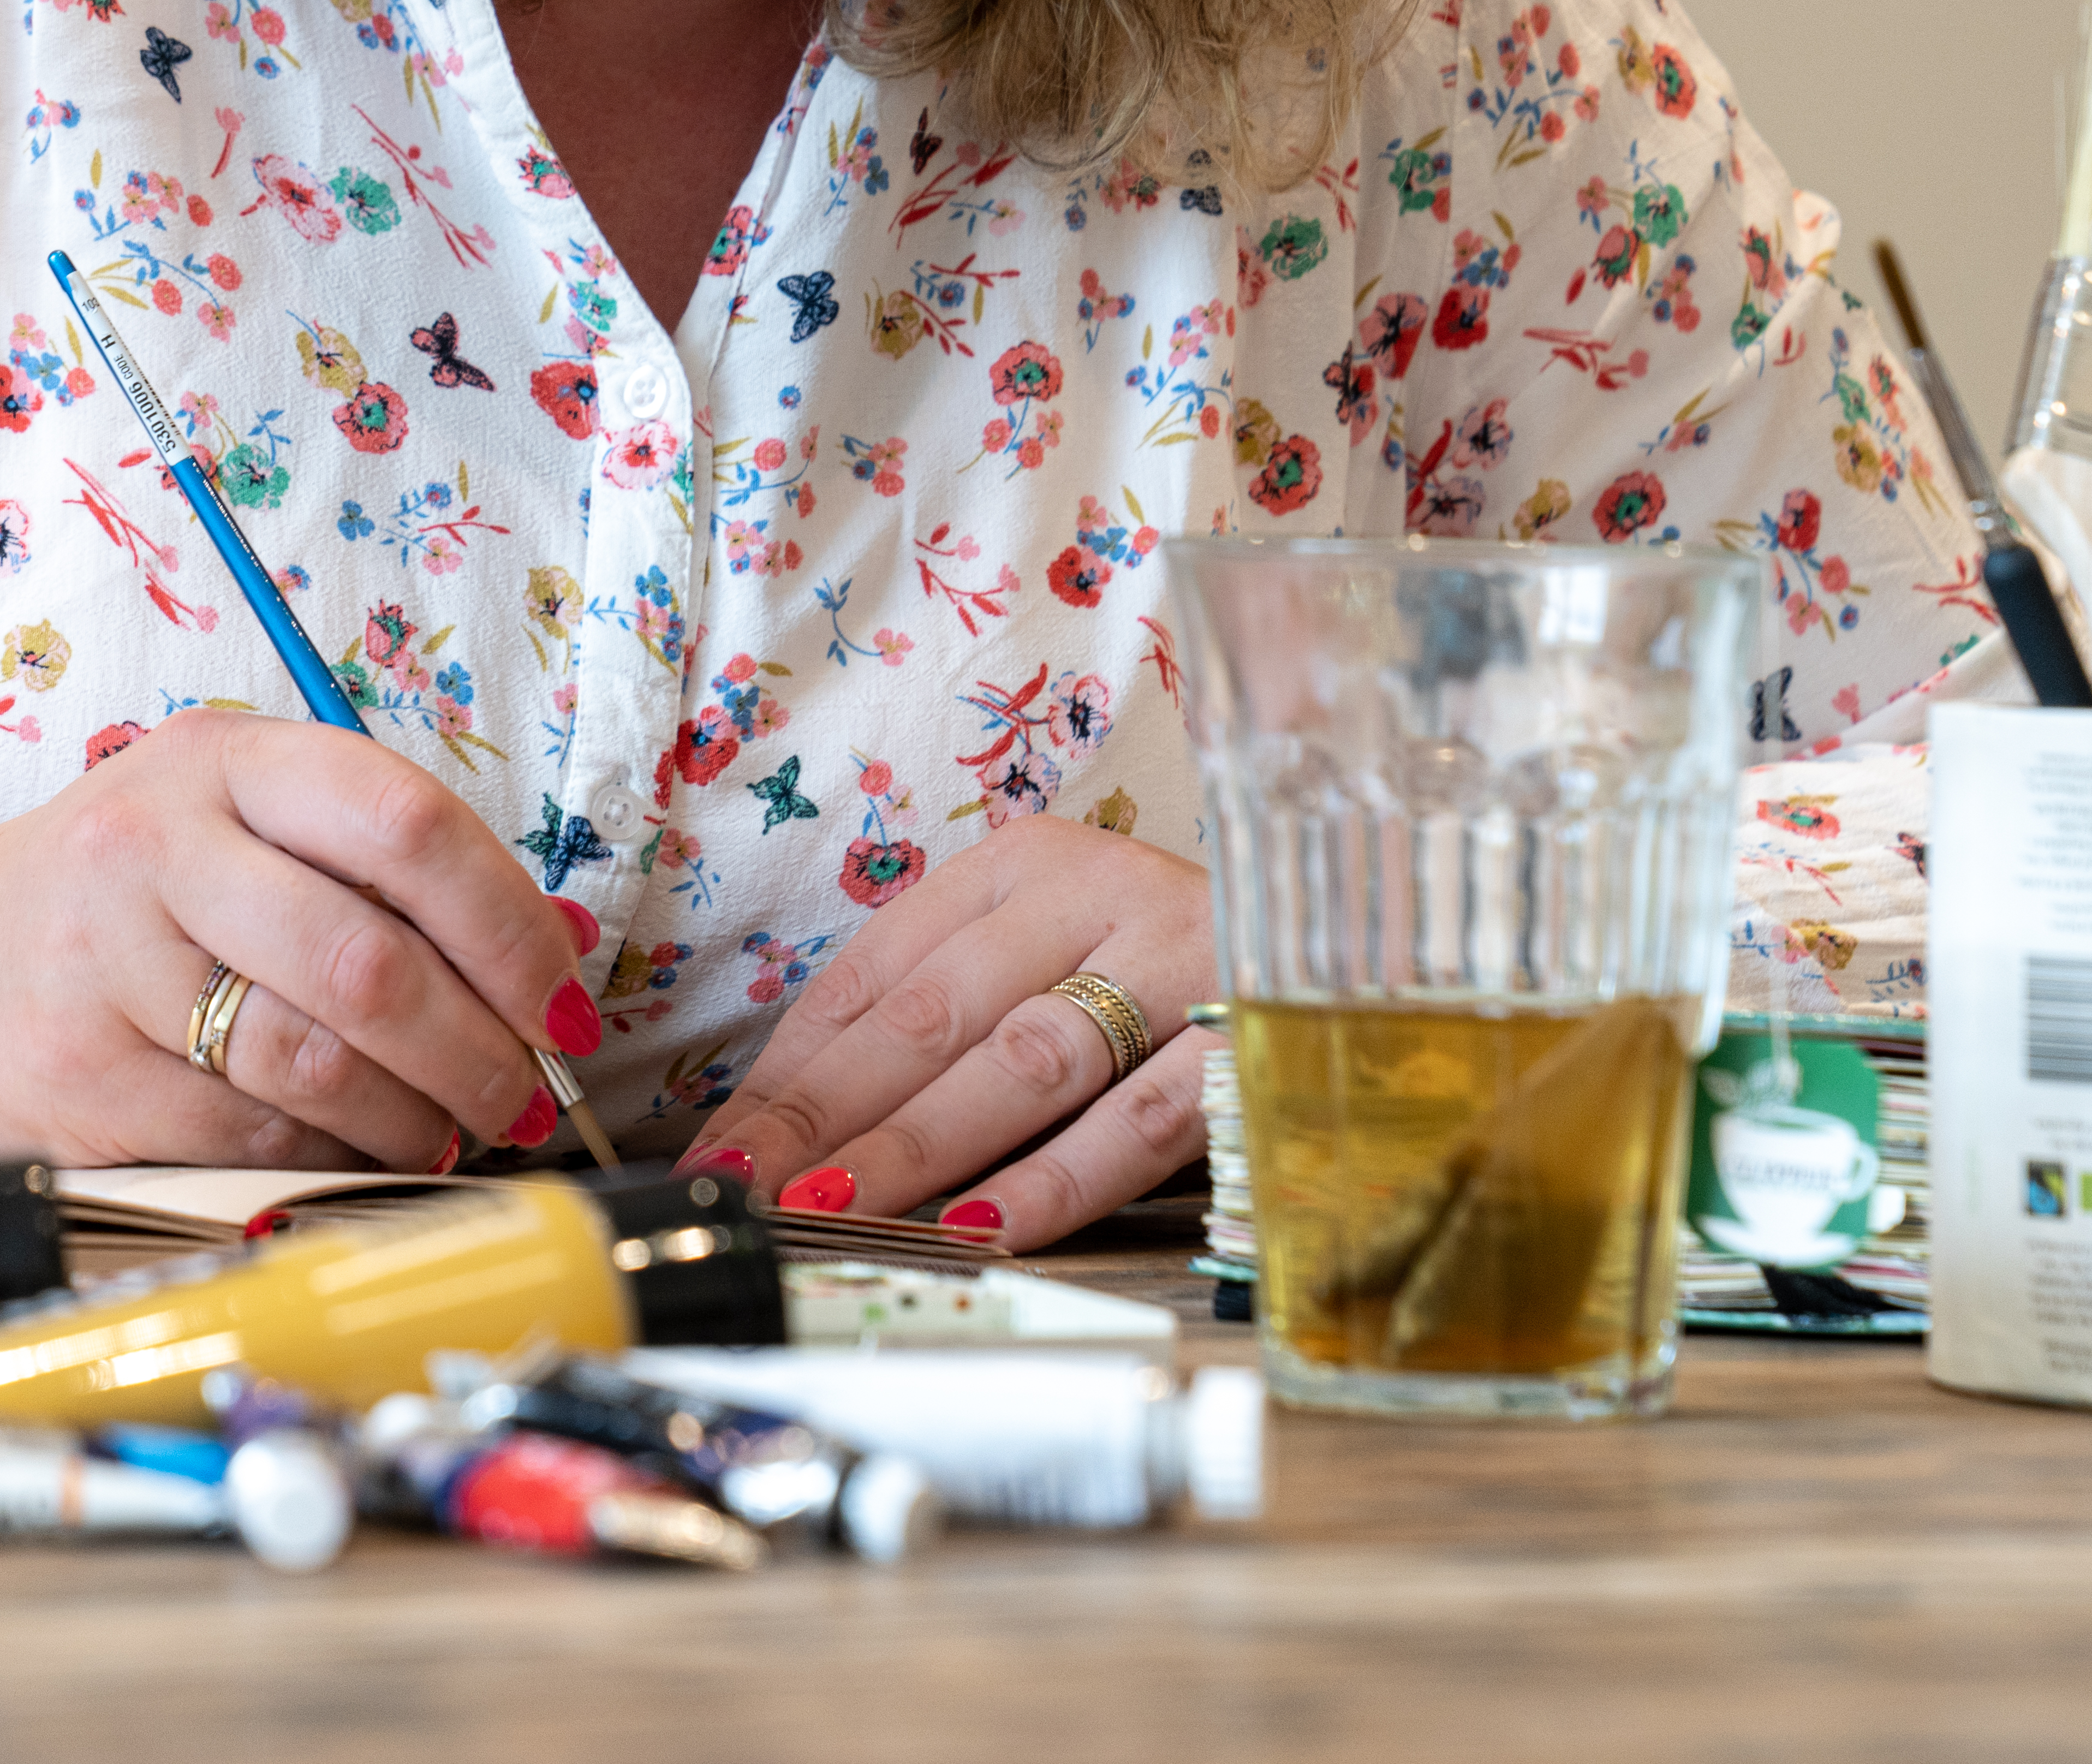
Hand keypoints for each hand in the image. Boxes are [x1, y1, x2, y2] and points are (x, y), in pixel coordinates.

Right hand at [0, 710, 600, 1171]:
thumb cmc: (122, 900)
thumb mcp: (232, 828)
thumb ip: (374, 867)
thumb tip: (558, 952)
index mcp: (220, 757)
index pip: (406, 824)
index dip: (511, 927)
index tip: (564, 1003)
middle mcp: (154, 841)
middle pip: (371, 960)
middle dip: (481, 1049)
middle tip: (524, 1095)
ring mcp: (104, 957)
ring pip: (315, 1058)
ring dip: (415, 1116)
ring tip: (451, 1131)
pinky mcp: (78, 1072)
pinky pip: (248, 1126)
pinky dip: (328, 1149)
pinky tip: (353, 1146)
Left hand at [677, 822, 1210, 1246]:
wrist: (1366, 934)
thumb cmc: (1175, 962)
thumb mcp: (1053, 948)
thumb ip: (950, 1009)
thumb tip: (806, 1116)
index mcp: (1028, 865)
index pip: (878, 969)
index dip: (792, 1064)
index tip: (726, 1144)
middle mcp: (1098, 895)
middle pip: (932, 1015)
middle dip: (825, 1114)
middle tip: (748, 1188)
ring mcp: (1180, 965)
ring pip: (1021, 1063)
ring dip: (917, 1147)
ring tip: (832, 1208)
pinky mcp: (1247, 1041)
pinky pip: (1136, 1122)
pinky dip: (1057, 1178)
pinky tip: (985, 1226)